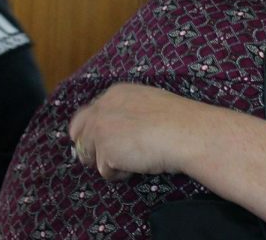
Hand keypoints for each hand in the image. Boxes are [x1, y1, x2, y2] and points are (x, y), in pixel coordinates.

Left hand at [69, 83, 206, 180]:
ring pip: (90, 153)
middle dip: (90, 146)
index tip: (111, 140)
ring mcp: (100, 130)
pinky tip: (139, 163)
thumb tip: (119, 130)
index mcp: (116, 93)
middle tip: (112, 156)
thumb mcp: (148, 104)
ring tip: (136, 156)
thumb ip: (127, 112)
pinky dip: (120, 172)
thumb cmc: (178, 120)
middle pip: (78, 132)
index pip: (90, 113)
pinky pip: (105, 170)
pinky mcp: (104, 151)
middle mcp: (102, 108)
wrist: (187, 131)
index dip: (97, 130)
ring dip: (109, 160)